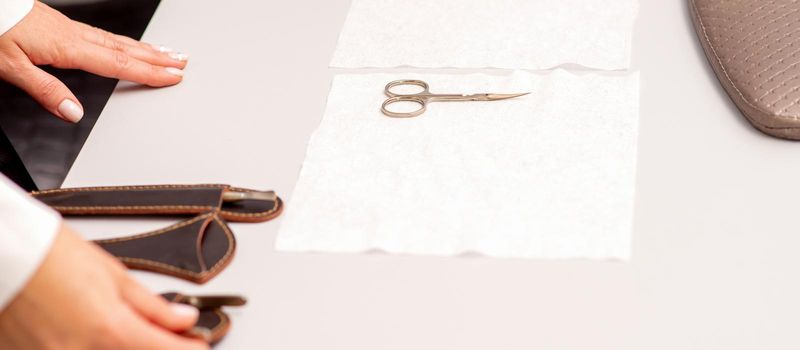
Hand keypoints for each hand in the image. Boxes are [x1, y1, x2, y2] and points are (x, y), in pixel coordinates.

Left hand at [0, 1, 187, 122]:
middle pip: (125, 49)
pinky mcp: (60, 24)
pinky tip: (126, 44)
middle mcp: (73, 35)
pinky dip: (123, 41)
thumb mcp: (11, 67)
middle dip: (157, 57)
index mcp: (67, 47)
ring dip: (145, 47)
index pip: (117, 64)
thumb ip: (45, 91)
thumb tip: (74, 112)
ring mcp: (68, 28)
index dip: (148, 72)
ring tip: (167, 51)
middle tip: (183, 62)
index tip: (173, 76)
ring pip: (117, 39)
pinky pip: (103, 34)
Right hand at [0, 224, 208, 349]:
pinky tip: (91, 332)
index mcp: (108, 328)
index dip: (189, 349)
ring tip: (116, 326)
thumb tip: (184, 320)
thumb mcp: (114, 275)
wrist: (5, 253)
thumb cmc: (51, 255)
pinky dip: (92, 346)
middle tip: (165, 335)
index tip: (198, 345)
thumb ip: (152, 306)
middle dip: (156, 346)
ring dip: (125, 347)